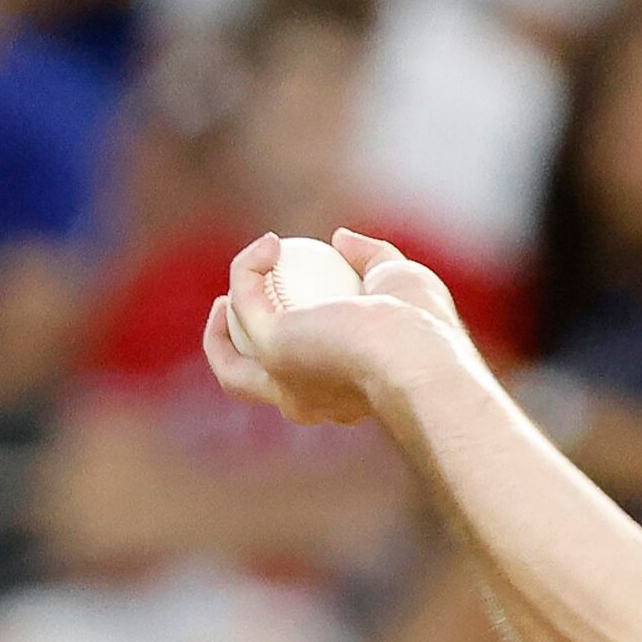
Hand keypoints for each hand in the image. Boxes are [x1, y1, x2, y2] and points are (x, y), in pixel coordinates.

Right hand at [204, 228, 466, 427]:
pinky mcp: (273, 350)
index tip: (293, 310)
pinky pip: (245, 302)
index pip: (306, 381)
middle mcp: (308, 403)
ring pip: (231, 368)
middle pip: (253, 387)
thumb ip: (372, 259)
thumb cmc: (424, 327)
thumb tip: (340, 238)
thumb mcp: (403, 282)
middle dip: (232, 356)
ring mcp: (285, 383)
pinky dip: (248, 269)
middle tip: (236, 309)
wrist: (422, 352)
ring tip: (227, 290)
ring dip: (217, 332)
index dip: (292, 348)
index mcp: (341, 398)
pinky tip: (269, 244)